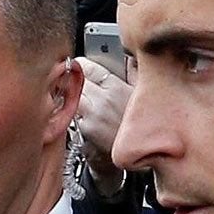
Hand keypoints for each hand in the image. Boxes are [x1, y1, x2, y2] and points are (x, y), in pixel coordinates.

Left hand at [75, 57, 129, 191]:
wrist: (134, 157)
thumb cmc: (137, 125)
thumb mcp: (140, 94)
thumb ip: (133, 73)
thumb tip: (129, 57)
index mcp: (116, 87)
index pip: (88, 68)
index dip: (80, 66)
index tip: (76, 66)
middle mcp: (103, 100)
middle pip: (76, 83)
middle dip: (73, 83)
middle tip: (73, 85)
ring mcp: (92, 116)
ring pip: (73, 99)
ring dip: (74, 99)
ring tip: (85, 104)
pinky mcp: (85, 130)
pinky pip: (74, 115)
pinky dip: (76, 114)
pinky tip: (86, 118)